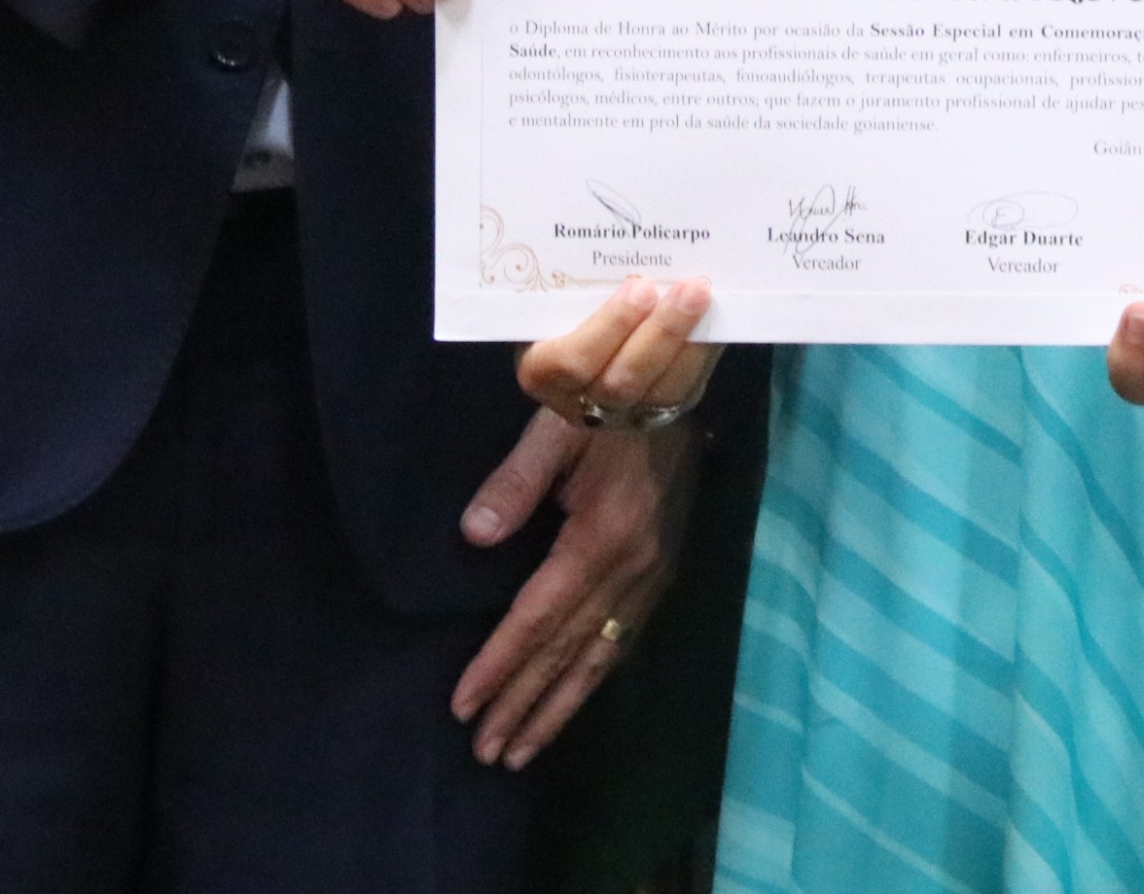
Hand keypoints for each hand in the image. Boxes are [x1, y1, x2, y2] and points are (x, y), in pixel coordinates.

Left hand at [449, 407, 702, 767]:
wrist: (678, 391)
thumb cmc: (608, 406)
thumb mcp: (555, 430)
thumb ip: (515, 482)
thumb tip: (473, 536)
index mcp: (601, 537)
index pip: (539, 617)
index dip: (500, 664)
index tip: (465, 707)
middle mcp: (632, 568)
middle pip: (568, 650)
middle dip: (524, 705)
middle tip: (487, 752)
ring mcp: (653, 574)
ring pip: (601, 655)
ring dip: (561, 706)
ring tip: (523, 748)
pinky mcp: (664, 570)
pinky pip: (625, 638)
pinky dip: (595, 675)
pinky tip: (575, 695)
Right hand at [518, 276, 721, 430]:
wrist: (584, 344)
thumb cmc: (561, 308)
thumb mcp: (552, 297)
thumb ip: (570, 280)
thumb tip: (607, 233)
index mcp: (541, 369)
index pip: (569, 362)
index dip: (607, 327)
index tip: (638, 286)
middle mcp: (580, 401)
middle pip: (621, 381)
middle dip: (660, 332)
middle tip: (688, 287)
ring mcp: (622, 413)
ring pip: (660, 392)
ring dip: (687, 341)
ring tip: (702, 296)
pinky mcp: (660, 412)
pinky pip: (686, 389)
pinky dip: (702, 351)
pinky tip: (715, 316)